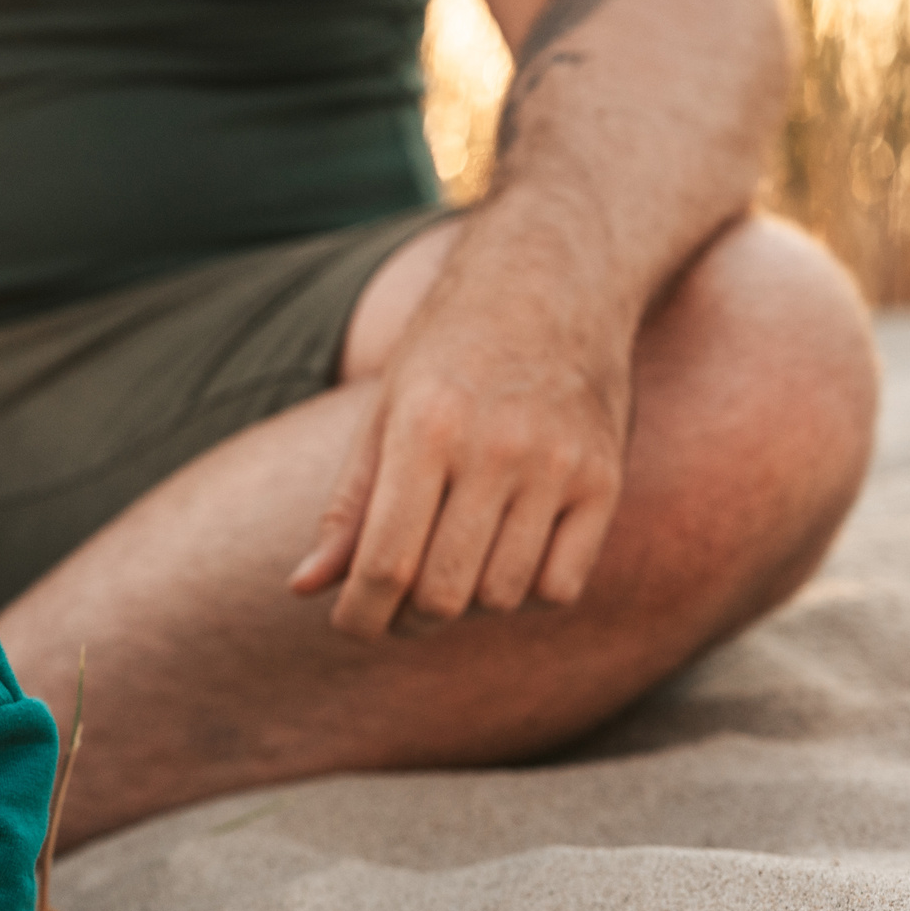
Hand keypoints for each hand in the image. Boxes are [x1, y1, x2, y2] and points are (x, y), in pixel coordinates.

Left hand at [290, 249, 632, 640]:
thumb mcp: (381, 414)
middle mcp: (496, 449)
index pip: (386, 563)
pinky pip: (559, 586)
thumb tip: (304, 589)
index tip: (349, 624)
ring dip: (467, 603)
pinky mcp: (606, 481)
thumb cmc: (447, 354)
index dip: (360, 614)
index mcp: (426, 430)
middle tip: (393, 609)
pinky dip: (525, 592)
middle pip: (443, 593)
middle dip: (406, 620)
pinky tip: (504, 556)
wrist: (551, 286)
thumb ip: (346, 506)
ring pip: (501, 598)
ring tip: (450, 566)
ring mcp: (560, 467)